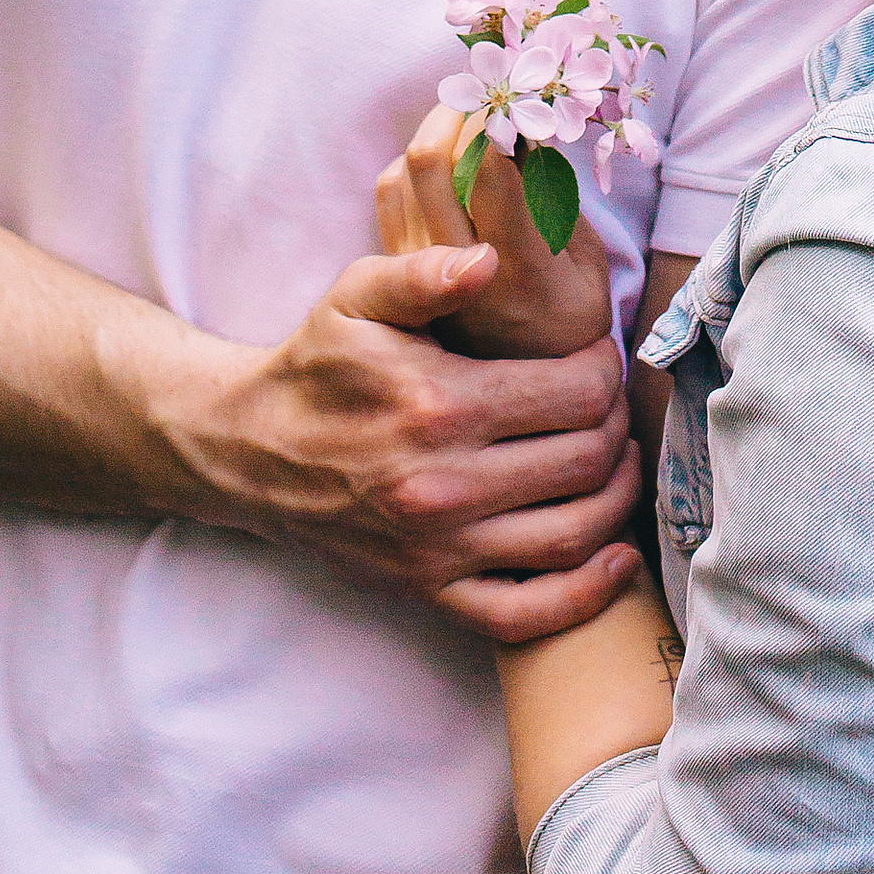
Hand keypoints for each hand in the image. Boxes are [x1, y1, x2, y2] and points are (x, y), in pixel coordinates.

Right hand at [154, 238, 639, 643]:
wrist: (252, 450)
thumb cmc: (318, 363)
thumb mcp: (358, 295)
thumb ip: (425, 272)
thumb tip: (491, 259)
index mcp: (437, 404)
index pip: (573, 391)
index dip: (605, 368)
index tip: (599, 354)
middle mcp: (444, 484)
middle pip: (585, 459)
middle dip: (617, 425)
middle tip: (614, 402)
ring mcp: (437, 548)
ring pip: (571, 534)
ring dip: (618, 497)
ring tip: (622, 460)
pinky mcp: (428, 590)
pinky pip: (525, 614)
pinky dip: (585, 594)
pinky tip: (616, 557)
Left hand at [376, 103, 617, 363]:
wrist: (527, 390)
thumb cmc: (570, 313)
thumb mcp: (588, 261)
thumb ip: (559, 197)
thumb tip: (524, 124)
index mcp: (518, 266)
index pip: (491, 169)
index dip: (498, 117)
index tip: (515, 93)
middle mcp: (459, 270)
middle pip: (431, 161)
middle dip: (457, 109)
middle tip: (484, 93)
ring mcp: (419, 274)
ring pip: (402, 173)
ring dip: (433, 132)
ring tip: (467, 121)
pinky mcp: (396, 275)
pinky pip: (388, 194)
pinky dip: (410, 163)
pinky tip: (443, 162)